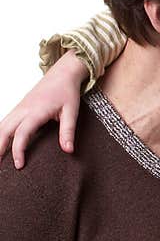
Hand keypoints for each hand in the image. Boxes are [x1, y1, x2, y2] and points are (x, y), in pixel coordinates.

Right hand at [0, 50, 87, 168]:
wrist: (62, 74)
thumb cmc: (67, 92)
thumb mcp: (71, 112)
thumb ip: (68, 131)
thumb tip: (68, 150)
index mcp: (35, 111)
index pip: (21, 134)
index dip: (18, 150)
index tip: (19, 165)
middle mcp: (23, 109)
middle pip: (4, 130)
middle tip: (0, 166)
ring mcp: (19, 108)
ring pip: (1, 126)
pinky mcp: (19, 108)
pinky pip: (4, 121)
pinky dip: (0, 133)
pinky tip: (0, 143)